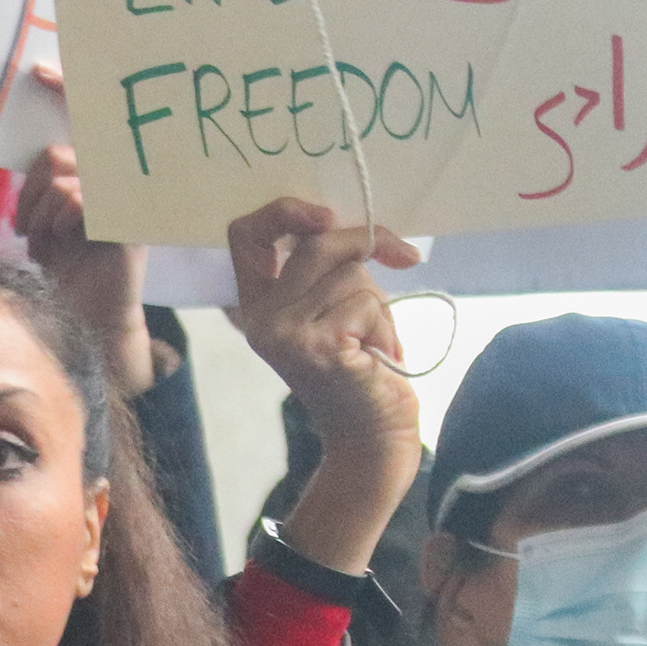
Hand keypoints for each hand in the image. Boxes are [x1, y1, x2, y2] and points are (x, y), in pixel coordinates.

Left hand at [12, 67, 153, 397]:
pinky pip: (76, 198)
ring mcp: (125, 194)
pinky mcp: (126, 216)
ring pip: (60, 176)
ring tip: (46, 241)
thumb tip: (36, 157)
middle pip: (54, 153)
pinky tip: (62, 244)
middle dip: (30, 192)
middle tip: (28, 226)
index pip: (81, 121)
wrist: (89, 317)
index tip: (38, 71)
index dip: (64, 88)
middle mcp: (116, 176)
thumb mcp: (49, 223)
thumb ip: (46, 187)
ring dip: (40, 214)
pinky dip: (56, 223)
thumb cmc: (67, 270)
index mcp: (98, 171)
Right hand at [226, 195, 423, 575]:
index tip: (328, 216)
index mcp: (256, 304)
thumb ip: (329, 267)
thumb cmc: (362, 367)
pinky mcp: (314, 345)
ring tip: (372, 339)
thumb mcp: (337, 304)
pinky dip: (384, 324)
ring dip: (379, 299)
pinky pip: (364, 301)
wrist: (372, 434)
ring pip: (349, 271)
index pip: (245, 235)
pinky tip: (374, 356)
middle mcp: (258, 319)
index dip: (285, 211)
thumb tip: (355, 222)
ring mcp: (281, 332)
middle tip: (401, 257)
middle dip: (367, 244)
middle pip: (316, 242)